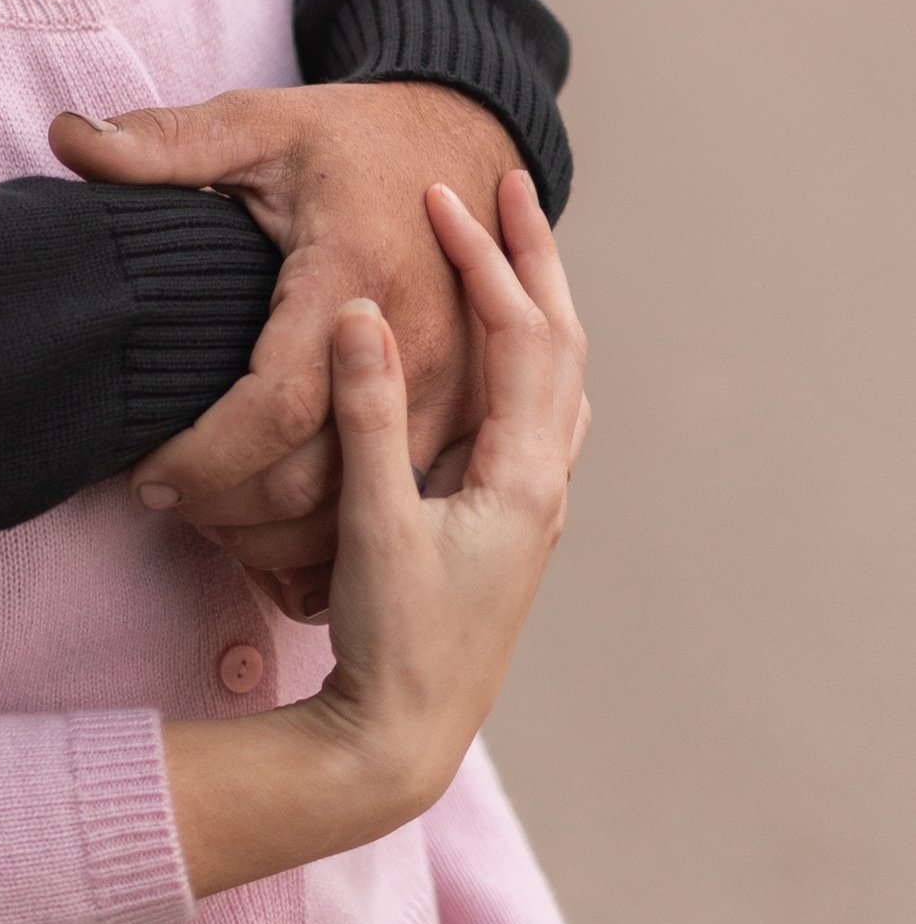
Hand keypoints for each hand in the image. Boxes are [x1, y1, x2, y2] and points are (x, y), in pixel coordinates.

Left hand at [50, 83, 520, 561]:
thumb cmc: (354, 143)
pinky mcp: (468, 416)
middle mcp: (415, 349)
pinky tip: (280, 530)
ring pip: (361, 510)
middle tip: (163, 497)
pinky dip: (336, 535)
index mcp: (356, 277)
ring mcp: (453, 392)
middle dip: (227, 508)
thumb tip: (66, 138)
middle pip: (315, 480)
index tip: (144, 474)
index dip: (204, 457)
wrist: (468, 147)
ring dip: (278, 534)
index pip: (277, 406)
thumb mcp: (260, 124)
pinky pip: (403, 505)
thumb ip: (165, 141)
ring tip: (210, 515)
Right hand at [301, 176, 587, 823]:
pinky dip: (528, 357)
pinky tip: (505, 358)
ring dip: (536, 303)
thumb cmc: (393, 638)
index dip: (485, 260)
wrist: (407, 736)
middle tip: (511, 187)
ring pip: (558, 378)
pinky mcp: (510, 525)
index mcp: (524, 477)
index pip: (521, 335)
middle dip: (535, 260)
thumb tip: (363, 311)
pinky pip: (540, 414)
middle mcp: (545, 485)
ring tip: (515, 248)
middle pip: (560, 343)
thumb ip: (369, 414)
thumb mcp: (374, 521)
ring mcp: (534, 507)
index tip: (444, 199)